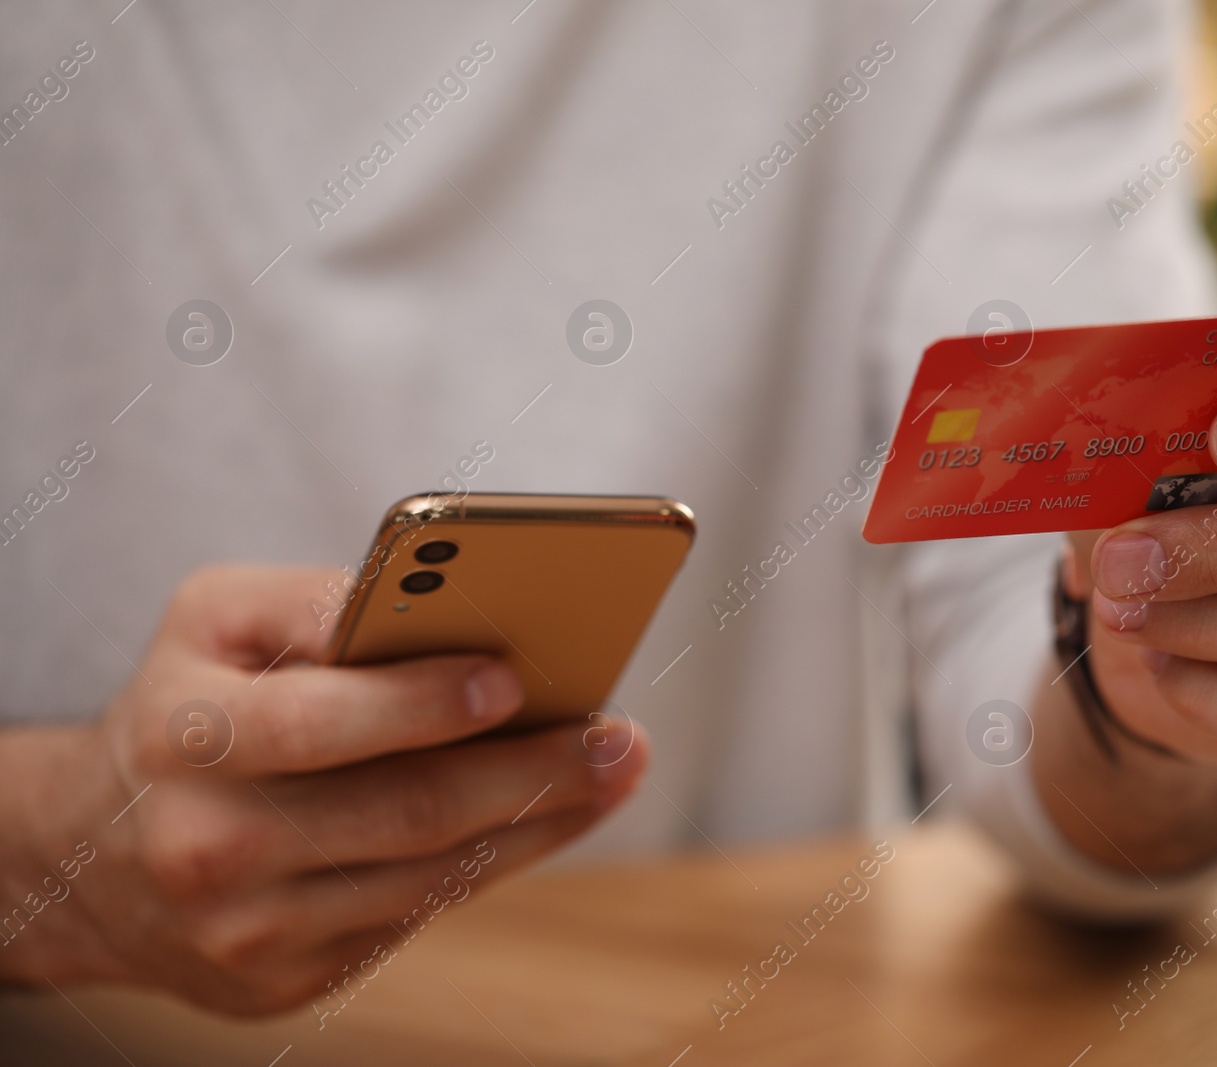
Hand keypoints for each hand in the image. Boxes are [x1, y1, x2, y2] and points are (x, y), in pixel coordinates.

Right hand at [0, 566, 645, 1013]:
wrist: (92, 851)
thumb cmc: (189, 703)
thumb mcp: (215, 619)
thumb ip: (318, 601)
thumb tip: (440, 605)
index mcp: (189, 736)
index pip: (322, 723)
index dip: (422, 702)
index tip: (514, 678)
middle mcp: (210, 844)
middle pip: (404, 812)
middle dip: (530, 774)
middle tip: (621, 739)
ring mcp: (248, 930)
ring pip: (429, 876)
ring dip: (539, 823)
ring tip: (612, 772)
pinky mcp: (285, 981)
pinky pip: (416, 916)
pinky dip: (492, 863)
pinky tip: (547, 818)